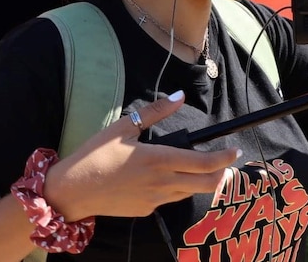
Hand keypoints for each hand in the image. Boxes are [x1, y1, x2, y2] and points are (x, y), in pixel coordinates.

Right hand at [43, 91, 240, 220]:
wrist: (72, 191)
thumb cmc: (95, 156)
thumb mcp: (123, 127)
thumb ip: (155, 112)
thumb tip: (179, 96)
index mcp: (159, 159)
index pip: (204, 163)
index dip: (224, 158)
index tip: (235, 151)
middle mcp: (162, 183)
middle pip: (206, 184)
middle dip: (221, 174)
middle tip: (226, 163)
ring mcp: (155, 200)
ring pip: (190, 192)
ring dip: (200, 182)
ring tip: (200, 169)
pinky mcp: (147, 211)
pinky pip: (170, 199)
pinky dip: (177, 189)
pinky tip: (165, 178)